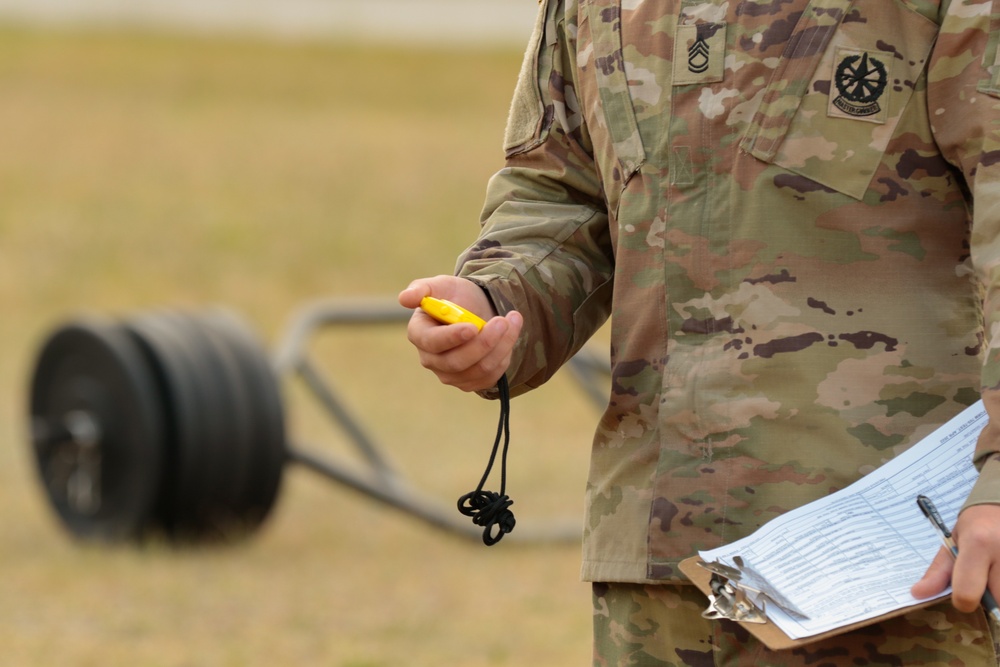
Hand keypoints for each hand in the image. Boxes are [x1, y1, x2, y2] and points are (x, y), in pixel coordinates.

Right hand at [398, 275, 521, 391]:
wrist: (477, 309)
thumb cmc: (455, 297)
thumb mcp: (442, 285)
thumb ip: (422, 289)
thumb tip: (404, 298)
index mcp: (419, 334)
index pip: (431, 343)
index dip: (452, 338)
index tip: (473, 327)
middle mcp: (431, 359)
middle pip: (456, 362)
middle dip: (484, 343)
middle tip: (503, 320)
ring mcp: (450, 374)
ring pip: (478, 369)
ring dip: (501, 346)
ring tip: (512, 320)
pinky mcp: (470, 382)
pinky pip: (491, 376)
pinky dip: (505, 355)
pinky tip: (509, 336)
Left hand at [911, 504, 999, 611]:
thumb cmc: (977, 525)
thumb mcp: (952, 542)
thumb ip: (938, 572)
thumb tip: (918, 593)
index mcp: (978, 545)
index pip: (968, 593)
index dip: (963, 601)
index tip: (963, 594)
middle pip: (997, 602)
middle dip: (990, 601)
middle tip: (985, 581)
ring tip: (995, 575)